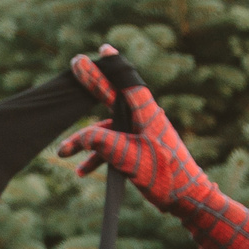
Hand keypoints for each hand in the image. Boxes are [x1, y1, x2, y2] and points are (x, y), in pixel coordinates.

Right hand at [58, 47, 214, 212]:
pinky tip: (82, 171)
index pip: (126, 82)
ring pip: (107, 129)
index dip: (112, 66)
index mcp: (146, 113)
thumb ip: (104, 143)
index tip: (102, 50)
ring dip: (85, 141)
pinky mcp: (139, 150)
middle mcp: (143, 119)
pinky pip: (112, 147)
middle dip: (93, 86)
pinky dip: (97, 156)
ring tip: (62, 153)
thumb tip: (82, 135)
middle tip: (75, 65)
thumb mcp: (129, 159)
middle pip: (113, 97)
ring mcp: (141, 134)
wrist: (186, 198)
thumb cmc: (164, 176)